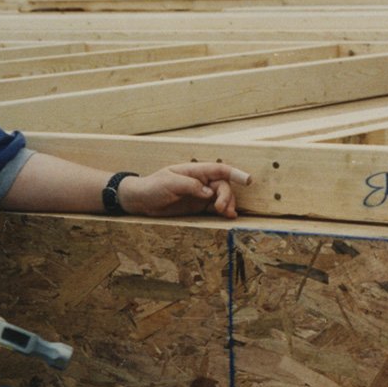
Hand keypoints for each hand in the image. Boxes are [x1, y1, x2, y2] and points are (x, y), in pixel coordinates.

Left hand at [118, 163, 250, 218]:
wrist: (140, 200)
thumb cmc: (152, 187)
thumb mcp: (169, 183)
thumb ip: (190, 186)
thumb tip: (209, 192)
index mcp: (195, 170)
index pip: (219, 169)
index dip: (235, 173)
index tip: (248, 180)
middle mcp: (200, 181)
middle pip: (223, 186)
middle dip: (226, 196)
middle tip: (221, 209)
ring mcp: (200, 194)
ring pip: (221, 197)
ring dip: (227, 205)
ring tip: (226, 214)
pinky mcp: (197, 206)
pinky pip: (214, 207)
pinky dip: (222, 211)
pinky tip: (228, 216)